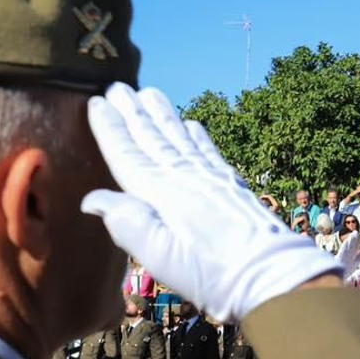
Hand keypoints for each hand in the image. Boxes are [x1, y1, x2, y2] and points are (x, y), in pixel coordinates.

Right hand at [81, 85, 340, 322]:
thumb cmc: (208, 273)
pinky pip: (208, 149)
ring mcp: (210, 177)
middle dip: (132, 110)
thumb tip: (91, 197)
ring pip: (179, 136)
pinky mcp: (232, 184)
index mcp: (158, 192)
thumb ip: (125, 222)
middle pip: (152, 136)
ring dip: (162, 114)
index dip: (110, 127)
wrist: (267, 274)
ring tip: (150, 93)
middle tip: (118, 84)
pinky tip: (192, 123)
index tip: (97, 101)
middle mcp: (183, 176)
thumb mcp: (158, 254)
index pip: (127, 152)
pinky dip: (196, 133)